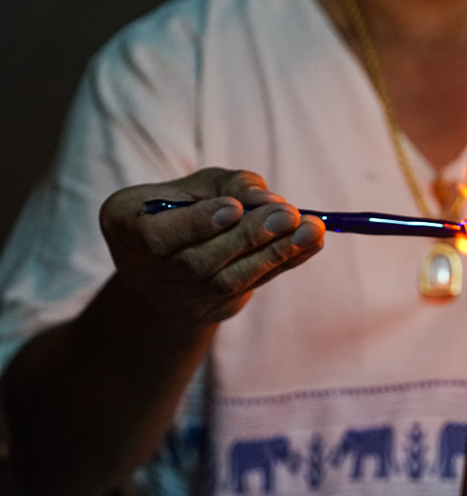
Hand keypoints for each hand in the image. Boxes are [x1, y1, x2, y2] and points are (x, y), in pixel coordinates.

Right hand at [100, 168, 324, 322]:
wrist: (174, 260)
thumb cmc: (186, 206)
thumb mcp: (200, 184)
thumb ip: (232, 187)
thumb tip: (270, 201)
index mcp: (124, 226)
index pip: (158, 235)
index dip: (197, 224)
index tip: (234, 208)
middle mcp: (143, 269)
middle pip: (199, 261)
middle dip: (249, 236)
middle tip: (289, 214)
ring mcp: (175, 298)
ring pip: (228, 280)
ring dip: (275, 254)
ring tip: (312, 230)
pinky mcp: (208, 311)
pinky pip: (251, 286)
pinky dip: (284, 263)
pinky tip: (312, 243)